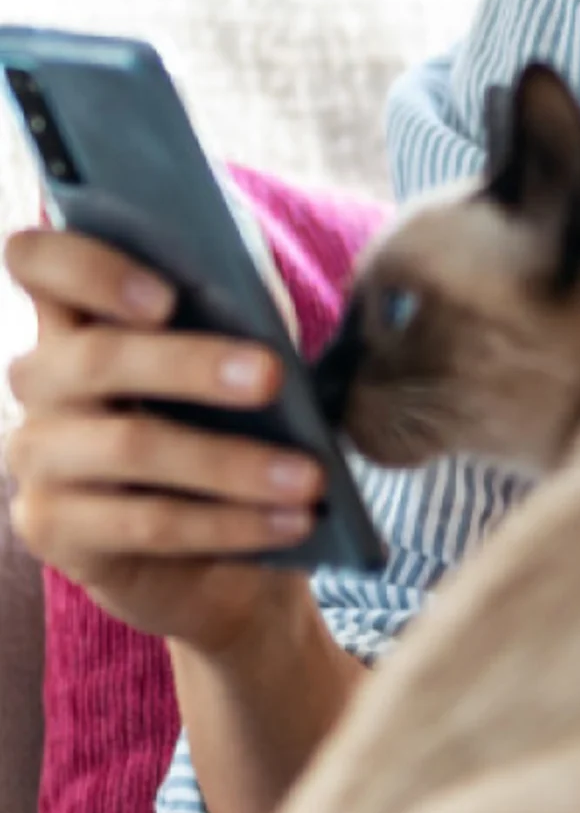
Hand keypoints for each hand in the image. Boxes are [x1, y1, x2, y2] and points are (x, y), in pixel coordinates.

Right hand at [3, 228, 324, 650]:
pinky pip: (147, 523)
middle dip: (190, 364)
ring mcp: (36, 455)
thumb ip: (236, 322)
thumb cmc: (229, 428)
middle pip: (94, 358)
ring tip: (310, 478)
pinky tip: (291, 522)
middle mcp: (39, 380)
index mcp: (76, 318)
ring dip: (231, 462)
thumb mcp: (235, 367)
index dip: (87, 267)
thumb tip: (263, 312)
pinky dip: (230, 523)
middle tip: (274, 375)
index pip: (37, 261)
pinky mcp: (52, 527)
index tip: (165, 296)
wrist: (217, 551)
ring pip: (129, 446)